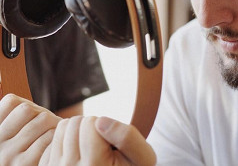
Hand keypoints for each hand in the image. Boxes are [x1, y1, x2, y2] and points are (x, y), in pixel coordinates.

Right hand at [0, 94, 60, 165]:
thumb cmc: (14, 156)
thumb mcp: (5, 135)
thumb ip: (10, 120)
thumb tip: (25, 104)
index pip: (11, 102)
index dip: (25, 105)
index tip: (30, 116)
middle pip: (28, 109)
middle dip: (41, 113)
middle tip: (47, 122)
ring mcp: (9, 155)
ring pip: (42, 119)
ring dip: (52, 123)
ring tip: (53, 130)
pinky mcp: (26, 164)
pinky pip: (49, 137)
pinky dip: (55, 137)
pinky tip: (53, 144)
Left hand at [41, 116, 155, 165]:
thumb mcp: (143, 156)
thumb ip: (128, 137)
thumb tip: (100, 121)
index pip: (93, 122)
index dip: (106, 126)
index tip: (113, 144)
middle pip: (76, 122)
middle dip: (91, 127)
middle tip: (102, 145)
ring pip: (64, 126)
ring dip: (79, 131)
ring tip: (92, 147)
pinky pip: (54, 137)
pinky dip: (68, 139)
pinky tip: (80, 152)